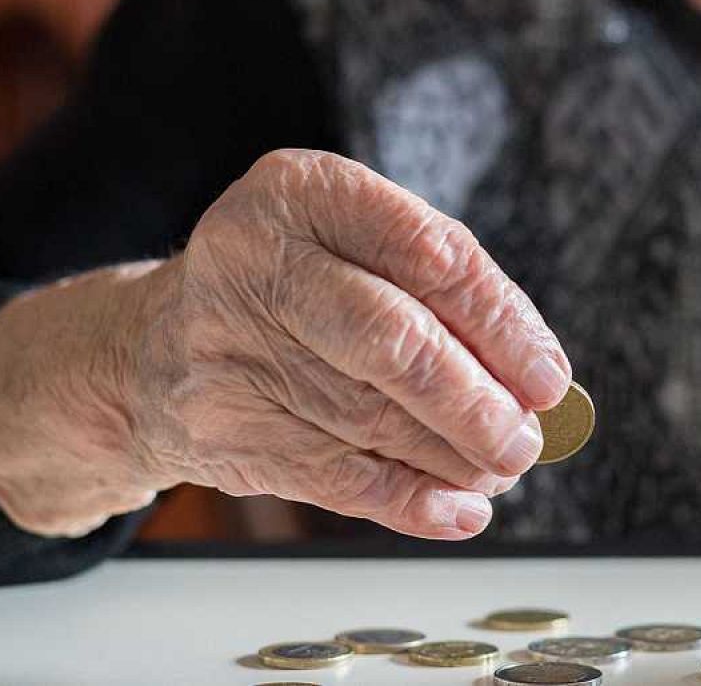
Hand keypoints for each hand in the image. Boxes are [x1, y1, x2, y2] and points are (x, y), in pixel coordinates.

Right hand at [0, 149, 569, 538]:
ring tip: (501, 469)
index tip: (549, 376)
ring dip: (452, 456)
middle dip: (475, 401)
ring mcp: (226, 346)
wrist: (151, 348)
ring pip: (368, 417)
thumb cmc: (293, 288)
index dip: (501, 322)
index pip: (427, 253)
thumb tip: (535, 379)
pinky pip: (333, 475)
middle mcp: (254, 260)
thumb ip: (440, 291)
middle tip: (527, 440)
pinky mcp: (220, 426)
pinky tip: (458, 510)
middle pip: (391, 341)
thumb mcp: (351, 244)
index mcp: (301, 191)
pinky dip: (408, 500)